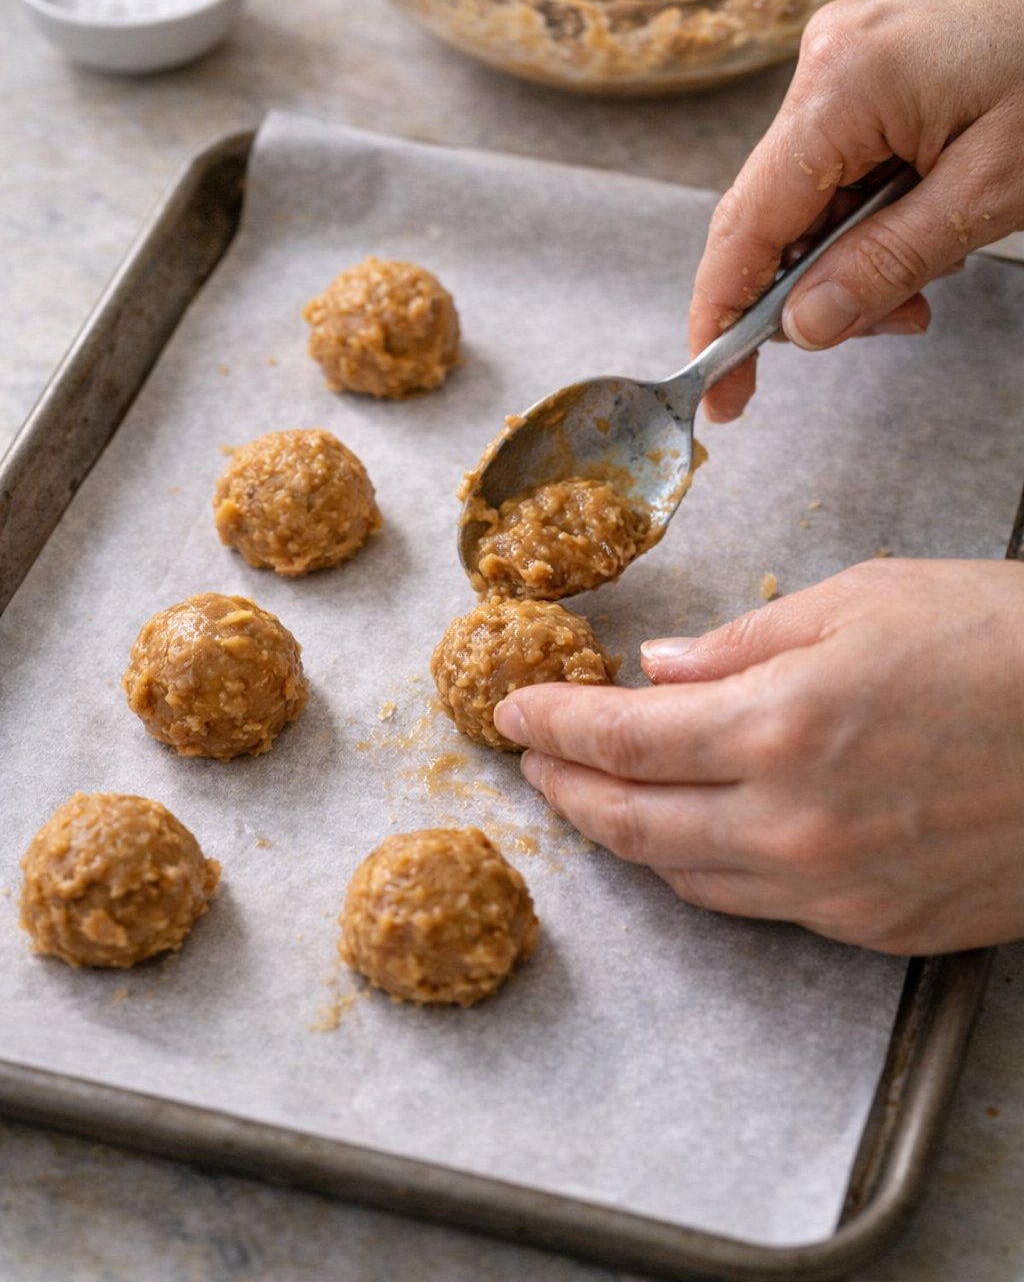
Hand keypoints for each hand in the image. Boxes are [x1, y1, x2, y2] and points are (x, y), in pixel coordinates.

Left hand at [493, 560, 1023, 953]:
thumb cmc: (1004, 641)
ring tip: (596, 797)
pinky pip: (759, 907)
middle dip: (567, 789)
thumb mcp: (864, 600)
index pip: (620, 740)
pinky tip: (695, 837)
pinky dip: (705, 871)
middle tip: (534, 762)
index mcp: (780, 727)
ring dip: (626, 837)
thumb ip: (743, 643)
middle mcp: (794, 825)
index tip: (514, 712)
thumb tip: (661, 672)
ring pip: (686, 880)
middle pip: (632, 824)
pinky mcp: (880, 930)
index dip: (552, 725)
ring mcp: (837, 891)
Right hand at [690, 0, 1023, 421]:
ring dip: (855, 257)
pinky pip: (844, 162)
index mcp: (839, 87)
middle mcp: (824, 63)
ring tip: (925, 285)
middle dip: (811, 290)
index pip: (746, 224)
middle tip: (882, 329)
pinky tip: (924, 233)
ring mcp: (846, 58)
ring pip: (812, 195)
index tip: (716, 389)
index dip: (721, 313)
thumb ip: (887, 264)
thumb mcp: (988, 193)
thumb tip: (804, 328)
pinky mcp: (874, 63)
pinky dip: (874, 214)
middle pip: (774, 214)